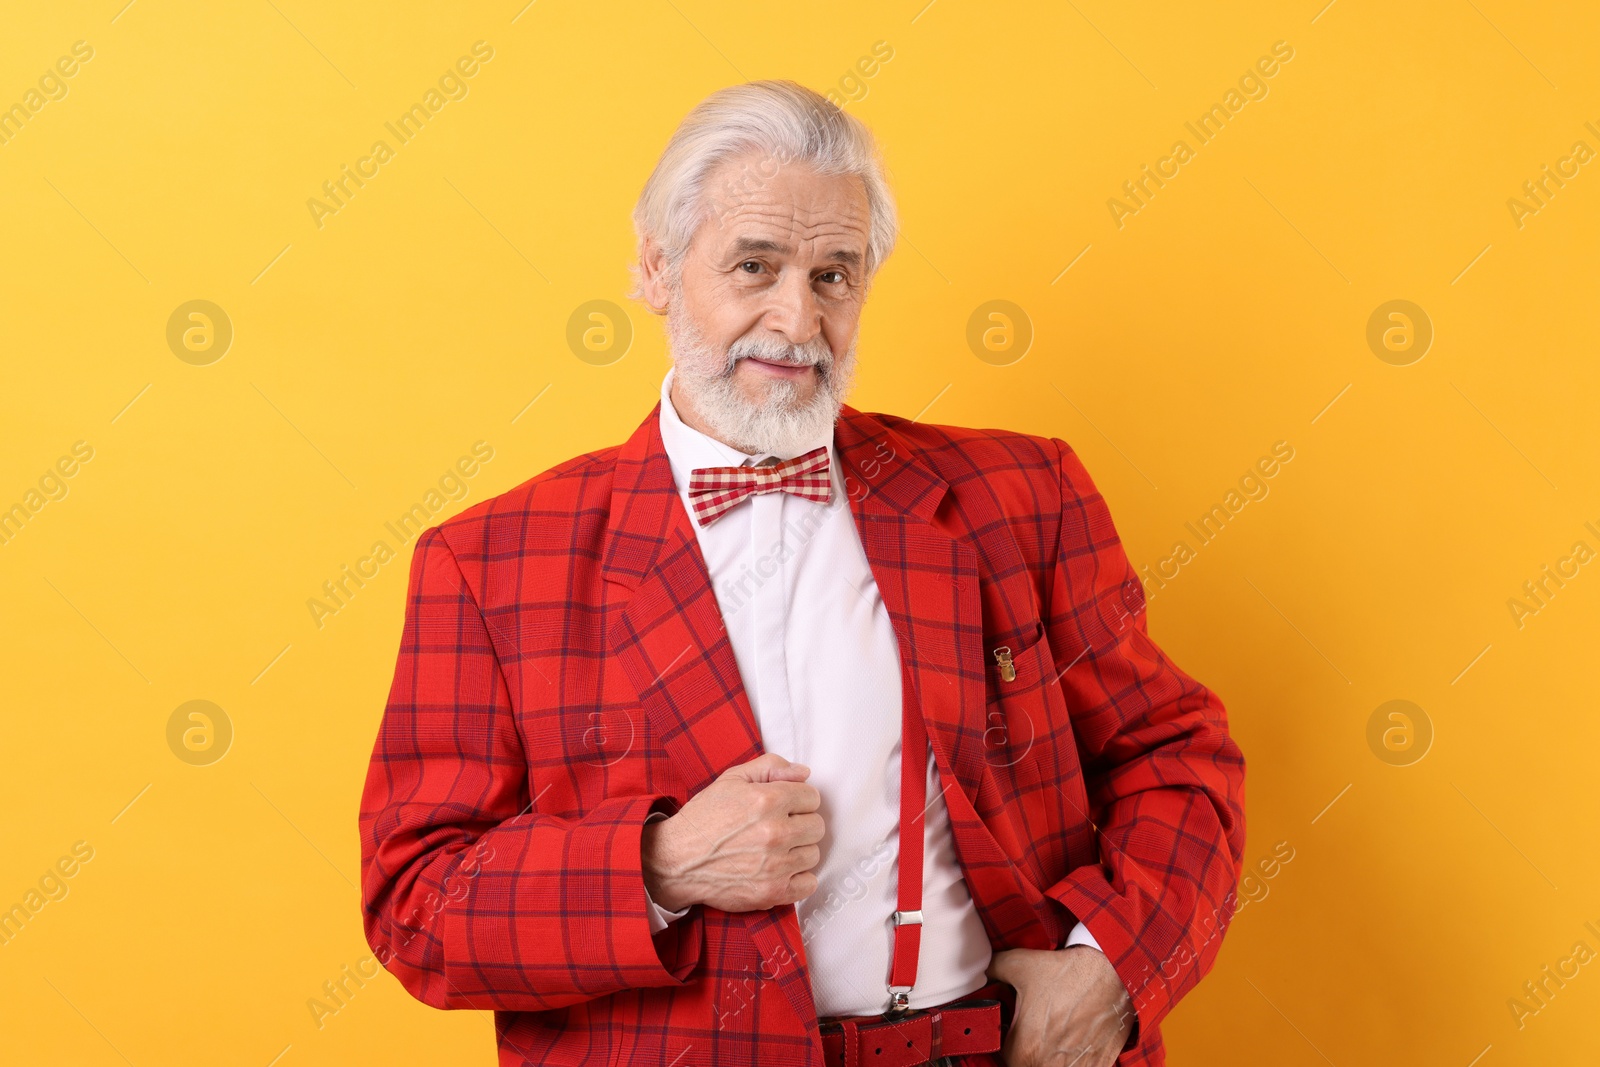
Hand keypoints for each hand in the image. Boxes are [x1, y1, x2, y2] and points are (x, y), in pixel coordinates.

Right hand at [641, 753, 824, 913]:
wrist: (677, 860)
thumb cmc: (704, 819)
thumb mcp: (732, 779)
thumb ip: (770, 767)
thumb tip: (803, 773)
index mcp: (768, 800)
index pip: (813, 797)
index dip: (798, 800)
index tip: (785, 807)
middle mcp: (776, 832)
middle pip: (817, 826)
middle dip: (800, 824)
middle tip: (779, 828)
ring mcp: (776, 864)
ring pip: (813, 854)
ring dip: (798, 852)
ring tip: (774, 850)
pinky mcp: (772, 891)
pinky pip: (809, 884)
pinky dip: (798, 879)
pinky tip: (780, 870)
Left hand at [987, 946, 1132, 1066]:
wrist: (1114, 974)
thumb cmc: (1069, 973)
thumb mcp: (1020, 964)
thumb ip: (992, 970)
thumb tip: (979, 972)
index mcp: (1024, 1048)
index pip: (1005, 1060)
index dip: (1008, 1046)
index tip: (1015, 1032)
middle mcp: (1047, 1065)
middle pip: (1027, 1066)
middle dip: (1029, 1052)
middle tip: (1037, 1031)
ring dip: (1050, 1058)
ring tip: (1056, 1036)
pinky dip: (1073, 1060)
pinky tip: (1074, 1041)